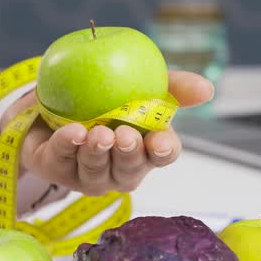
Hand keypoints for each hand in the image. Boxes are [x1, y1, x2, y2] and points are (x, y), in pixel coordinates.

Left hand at [3, 70, 213, 196]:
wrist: (53, 97)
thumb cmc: (106, 97)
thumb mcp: (141, 85)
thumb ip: (172, 86)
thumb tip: (207, 89)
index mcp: (145, 151)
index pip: (162, 156)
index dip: (163, 151)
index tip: (160, 141)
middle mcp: (118, 169)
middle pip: (129, 169)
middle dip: (128, 155)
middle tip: (125, 135)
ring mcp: (87, 174)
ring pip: (95, 170)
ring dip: (97, 152)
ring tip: (98, 133)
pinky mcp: (56, 169)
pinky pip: (62, 158)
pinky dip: (67, 144)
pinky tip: (73, 132)